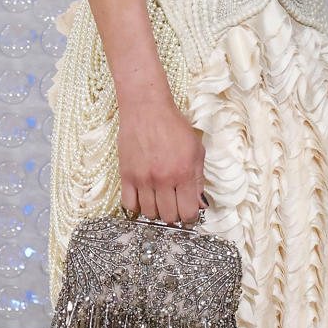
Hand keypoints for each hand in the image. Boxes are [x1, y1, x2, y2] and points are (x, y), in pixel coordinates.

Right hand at [118, 95, 205, 225]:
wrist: (147, 109)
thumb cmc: (174, 126)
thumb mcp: (196, 150)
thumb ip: (199, 179)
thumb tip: (201, 204)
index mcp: (184, 173)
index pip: (188, 211)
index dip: (191, 217)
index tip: (190, 214)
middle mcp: (163, 179)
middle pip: (168, 216)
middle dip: (175, 215)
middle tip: (175, 206)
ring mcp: (143, 179)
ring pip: (149, 213)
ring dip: (156, 212)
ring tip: (160, 201)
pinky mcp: (126, 176)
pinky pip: (129, 205)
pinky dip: (137, 206)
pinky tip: (144, 198)